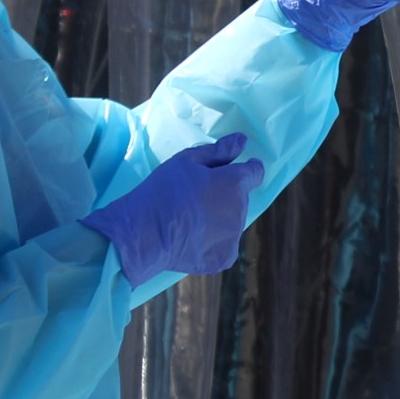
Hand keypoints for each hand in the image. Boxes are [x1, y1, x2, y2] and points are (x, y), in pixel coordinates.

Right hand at [81, 133, 263, 287]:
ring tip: (189, 220)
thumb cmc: (163, 191)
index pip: (255, 173)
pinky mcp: (225, 257)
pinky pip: (224, 244)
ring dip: (219, 218)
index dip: (249, 169)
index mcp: (235, 183)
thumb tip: (243, 140)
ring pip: (232, 222)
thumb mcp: (186, 161)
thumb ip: (219, 151)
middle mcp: (241, 209)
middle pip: (239, 198)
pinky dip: (212, 242)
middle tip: (196, 198)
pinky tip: (190, 238)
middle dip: (225, 195)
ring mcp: (234, 236)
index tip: (240, 170)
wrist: (144, 234)